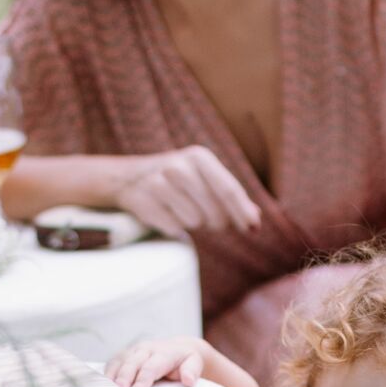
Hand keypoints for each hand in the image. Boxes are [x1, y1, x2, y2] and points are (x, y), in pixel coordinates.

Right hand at [106, 337, 205, 386]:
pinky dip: (105, 374)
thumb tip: (188, 381)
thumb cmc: (186, 360)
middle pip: (131, 363)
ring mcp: (132, 351)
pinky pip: (112, 363)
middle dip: (124, 378)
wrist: (178, 348)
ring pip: (119, 362)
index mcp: (162, 352)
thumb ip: (192, 371)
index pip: (151, 366)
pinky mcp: (123, 355)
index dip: (141, 379)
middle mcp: (145, 349)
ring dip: (111, 377)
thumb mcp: (194, 363)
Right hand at [115, 146, 261, 236]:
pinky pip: (173, 228)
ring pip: (194, 222)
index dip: (242, 212)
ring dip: (193, 223)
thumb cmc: (178, 180)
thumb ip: (230, 196)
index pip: (228, 190)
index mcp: (199, 157)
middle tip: (208, 218)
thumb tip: (256, 218)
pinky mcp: (144, 202)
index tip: (254, 229)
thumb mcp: (204, 177)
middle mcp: (179, 167)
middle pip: (214, 211)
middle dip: (217, 222)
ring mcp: (159, 183)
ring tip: (181, 209)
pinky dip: (173, 227)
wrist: (129, 177)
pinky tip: (165, 213)